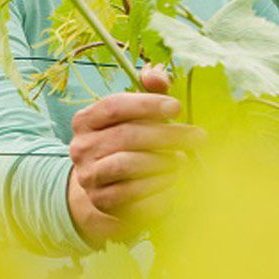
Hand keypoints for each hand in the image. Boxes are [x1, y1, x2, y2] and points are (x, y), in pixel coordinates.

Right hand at [67, 64, 204, 245]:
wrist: (109, 187)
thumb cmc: (128, 141)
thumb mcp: (136, 114)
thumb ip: (149, 90)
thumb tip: (156, 75)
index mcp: (85, 119)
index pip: (114, 105)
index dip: (147, 104)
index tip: (176, 107)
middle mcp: (81, 147)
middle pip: (127, 136)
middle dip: (167, 134)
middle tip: (197, 136)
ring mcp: (88, 176)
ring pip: (128, 165)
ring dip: (162, 162)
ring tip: (182, 160)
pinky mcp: (101, 202)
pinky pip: (133, 195)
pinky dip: (157, 187)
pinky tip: (173, 181)